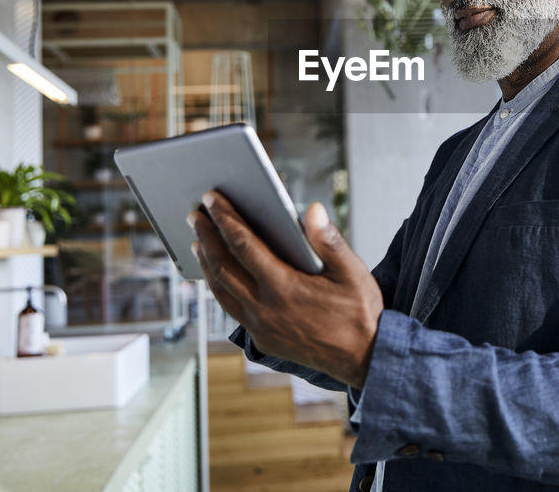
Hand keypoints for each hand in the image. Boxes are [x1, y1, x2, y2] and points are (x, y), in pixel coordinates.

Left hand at [188, 191, 382, 387]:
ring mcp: (261, 327)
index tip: (211, 199)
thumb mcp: (353, 272)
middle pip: (223, 266)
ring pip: (221, 290)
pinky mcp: (263, 339)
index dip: (225, 218)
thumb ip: (329, 241)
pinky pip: (231, 308)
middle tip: (194, 214)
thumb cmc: (361, 313)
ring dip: (206, 263)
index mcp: (284, 287)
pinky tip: (218, 276)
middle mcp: (265, 309)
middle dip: (206, 236)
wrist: (364, 360)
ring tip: (198, 241)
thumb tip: (312, 210)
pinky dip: (219, 287)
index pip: (243, 244)